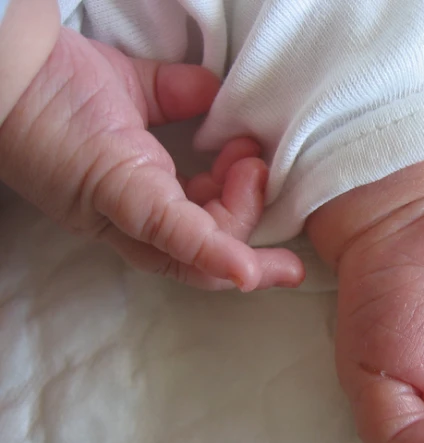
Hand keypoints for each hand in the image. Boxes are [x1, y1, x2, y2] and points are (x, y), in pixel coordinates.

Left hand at [0, 28, 303, 290]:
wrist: (4, 61)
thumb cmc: (57, 79)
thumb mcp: (132, 89)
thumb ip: (178, 95)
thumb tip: (219, 97)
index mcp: (135, 198)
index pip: (197, 235)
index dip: (241, 229)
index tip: (269, 185)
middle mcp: (130, 220)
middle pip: (204, 256)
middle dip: (253, 232)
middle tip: (260, 171)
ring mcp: (125, 212)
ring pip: (198, 253)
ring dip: (244, 216)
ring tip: (248, 162)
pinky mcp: (120, 194)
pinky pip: (175, 235)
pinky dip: (217, 255)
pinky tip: (250, 272)